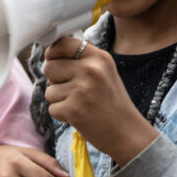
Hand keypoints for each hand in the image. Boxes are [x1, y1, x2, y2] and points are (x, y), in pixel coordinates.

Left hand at [43, 36, 156, 165]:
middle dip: (55, 81)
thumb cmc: (112, 102)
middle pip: (49, 67)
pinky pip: (52, 108)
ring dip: (60, 100)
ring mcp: (81, 90)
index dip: (53, 52)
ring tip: (81, 104)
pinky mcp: (73, 109)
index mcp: (99, 57)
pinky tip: (79, 116)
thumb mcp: (105, 72)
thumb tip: (51, 51)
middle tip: (75, 91)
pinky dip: (62, 115)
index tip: (54, 60)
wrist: (127, 133)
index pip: (62, 43)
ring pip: (49, 90)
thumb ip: (83, 59)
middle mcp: (90, 70)